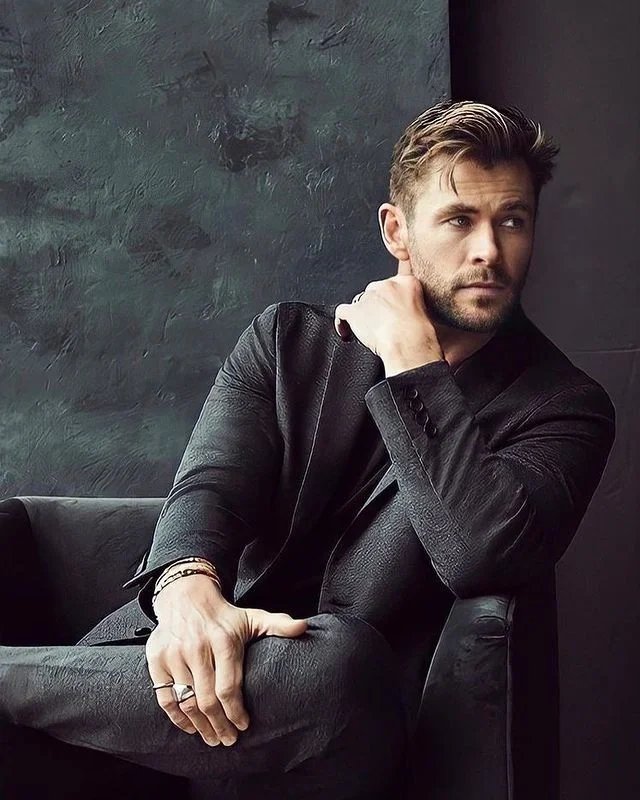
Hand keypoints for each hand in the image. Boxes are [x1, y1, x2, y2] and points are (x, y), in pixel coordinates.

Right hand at [145, 574, 307, 746]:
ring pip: (186, 702)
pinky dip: (177, 717)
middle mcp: (197, 648)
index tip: (243, 725)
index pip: (229, 687)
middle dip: (219, 726)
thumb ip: (278, 625)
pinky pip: (165, 698)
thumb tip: (303, 627)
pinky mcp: (157, 660)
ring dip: (199, 726)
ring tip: (211, 737)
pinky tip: (189, 726)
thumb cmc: (223, 617)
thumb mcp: (252, 617)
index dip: (236, 712)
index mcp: (223, 640)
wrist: (186, 598)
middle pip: (207, 700)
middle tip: (228, 739)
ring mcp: (174, 655)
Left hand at [334, 273, 444, 374]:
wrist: (409, 344)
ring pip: (360, 302)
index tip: (392, 309)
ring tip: (367, 331)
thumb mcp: (428, 312)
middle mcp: (386, 285)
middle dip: (376, 306)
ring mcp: (369, 297)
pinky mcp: (355, 311)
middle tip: (382, 324)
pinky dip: (342, 322)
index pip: (394, 284)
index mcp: (407, 282)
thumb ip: (414, 305)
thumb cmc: (420, 335)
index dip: (391, 299)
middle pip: (375, 291)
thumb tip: (408, 312)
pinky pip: (342, 312)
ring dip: (362, 315)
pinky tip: (345, 331)